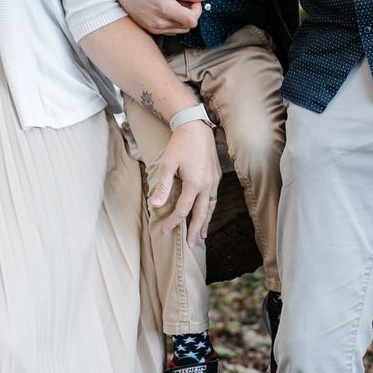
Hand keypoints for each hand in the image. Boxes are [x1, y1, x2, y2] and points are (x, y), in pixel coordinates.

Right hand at [111, 0, 209, 35]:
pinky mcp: (151, 30)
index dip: (197, 10)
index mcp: (166, 9)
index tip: (193, 0)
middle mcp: (160, 23)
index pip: (193, 21)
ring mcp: (155, 28)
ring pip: (180, 30)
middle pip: (188, 27)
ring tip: (174, 5)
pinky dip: (173, 23)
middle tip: (183, 1)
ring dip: (182, 19)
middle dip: (190, 14)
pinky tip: (167, 11)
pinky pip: (170, 31)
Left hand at [150, 121, 220, 244]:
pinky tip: (207, 213)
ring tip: (201, 235)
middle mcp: (207, 185)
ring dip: (205, 222)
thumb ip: (162, 186)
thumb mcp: (167, 164)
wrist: (195, 127)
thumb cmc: (179, 145)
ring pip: (210, 207)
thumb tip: (155, 205)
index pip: (183, 210)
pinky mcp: (217, 176)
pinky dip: (210, 209)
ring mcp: (214, 181)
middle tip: (190, 244)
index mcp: (194, 183)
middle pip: (201, 213)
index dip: (173, 222)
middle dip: (194, 230)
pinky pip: (214, 198)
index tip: (164, 230)